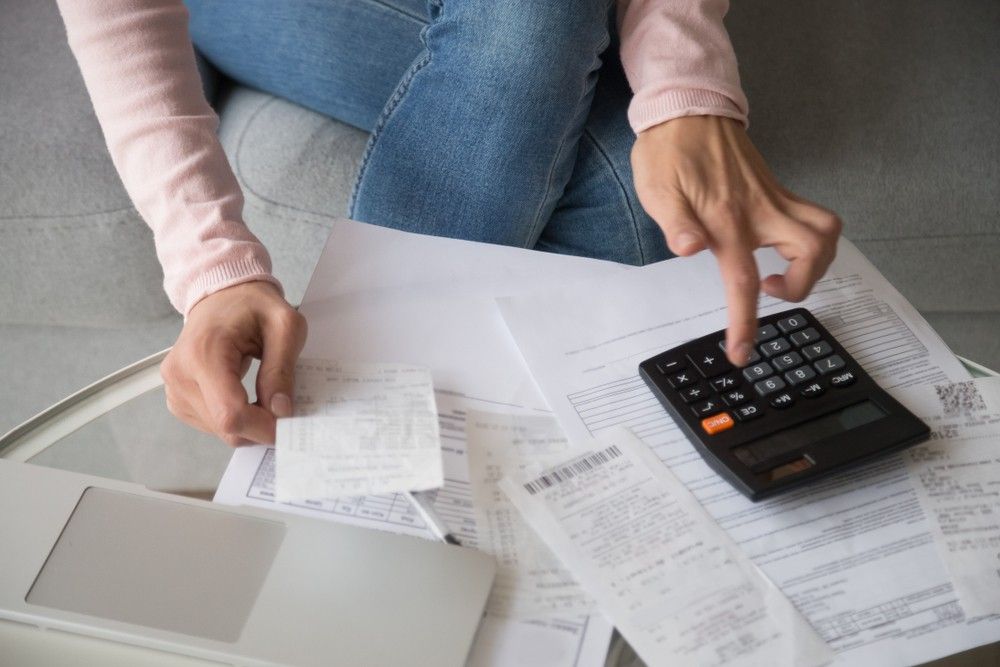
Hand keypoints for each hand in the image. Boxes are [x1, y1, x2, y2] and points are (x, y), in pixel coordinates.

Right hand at [160, 281, 306, 444]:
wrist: (222, 296)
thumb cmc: (253, 305)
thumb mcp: (285, 325)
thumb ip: (282, 369)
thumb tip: (281, 410)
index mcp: (203, 353)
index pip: (230, 413)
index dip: (263, 427)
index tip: (288, 421)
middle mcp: (180, 374)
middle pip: (225, 427)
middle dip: (260, 426)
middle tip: (282, 406)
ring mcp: (174, 388)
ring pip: (219, 430)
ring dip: (248, 423)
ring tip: (263, 393)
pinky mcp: (176, 397)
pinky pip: (210, 425)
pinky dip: (234, 419)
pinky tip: (245, 396)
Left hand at [632, 115, 840, 364]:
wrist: (687, 109)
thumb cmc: (668, 152)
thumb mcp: (657, 191)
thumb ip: (675, 224)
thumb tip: (688, 249)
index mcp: (727, 219)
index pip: (742, 281)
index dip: (744, 322)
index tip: (741, 352)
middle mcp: (760, 210)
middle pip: (813, 251)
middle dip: (802, 285)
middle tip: (770, 292)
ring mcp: (773, 198)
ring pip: (826, 231)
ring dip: (816, 261)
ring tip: (782, 273)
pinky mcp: (778, 190)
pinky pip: (813, 216)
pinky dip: (811, 239)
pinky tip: (779, 246)